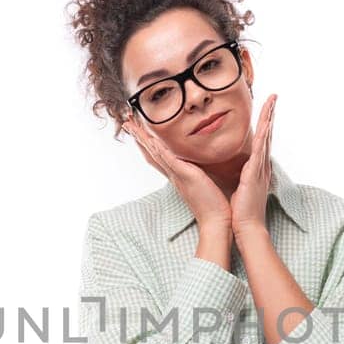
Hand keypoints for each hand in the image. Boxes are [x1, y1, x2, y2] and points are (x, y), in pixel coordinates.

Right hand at [122, 113, 231, 229]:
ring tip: (132, 125)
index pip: (158, 156)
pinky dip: (159, 149)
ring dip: (143, 139)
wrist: (215, 220)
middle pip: (151, 152)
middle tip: (127, 123)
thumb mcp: (204, 183)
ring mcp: (178, 175)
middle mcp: (173, 174)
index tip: (138, 130)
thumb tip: (202, 164)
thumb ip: (200, 172)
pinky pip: (169, 160)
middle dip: (139, 137)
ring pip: (155, 153)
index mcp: (177, 175)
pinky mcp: (186, 176)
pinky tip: (152, 139)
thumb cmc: (213, 204)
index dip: (147, 143)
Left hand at [230, 93, 275, 234]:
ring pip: (266, 138)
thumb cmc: (240, 210)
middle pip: (267, 135)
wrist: (246, 227)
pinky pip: (260, 150)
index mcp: (256, 168)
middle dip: (270, 115)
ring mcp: (260, 169)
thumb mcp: (239, 187)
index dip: (264, 124)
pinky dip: (263, 135)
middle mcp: (261, 166)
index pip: (261, 141)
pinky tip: (266, 124)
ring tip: (272, 102)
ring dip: (270, 119)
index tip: (266, 109)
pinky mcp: (254, 174)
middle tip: (273, 98)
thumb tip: (233, 167)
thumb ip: (239, 174)